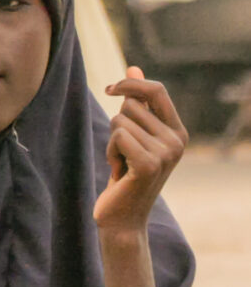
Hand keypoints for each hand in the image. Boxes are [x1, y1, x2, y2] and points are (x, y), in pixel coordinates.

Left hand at [93, 67, 187, 231]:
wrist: (123, 218)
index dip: (130, 84)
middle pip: (131, 104)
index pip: (156, 90)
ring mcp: (166, 153)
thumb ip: (137, 104)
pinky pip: (118, 135)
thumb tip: (133, 68)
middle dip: (117, 124)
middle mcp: (177, 141)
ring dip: (112, 141)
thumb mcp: (133, 135)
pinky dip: (110, 151)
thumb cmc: (126, 175)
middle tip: (123, 152)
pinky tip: (118, 171)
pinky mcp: (149, 164)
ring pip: (120, 120)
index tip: (108, 90)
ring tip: (121, 163)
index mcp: (177, 131)